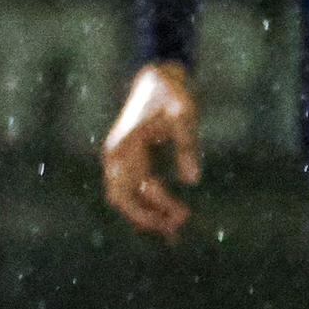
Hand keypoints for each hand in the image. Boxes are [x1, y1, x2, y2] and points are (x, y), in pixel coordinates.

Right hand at [101, 61, 203, 239]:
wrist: (158, 75)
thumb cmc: (173, 94)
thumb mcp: (186, 117)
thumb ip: (187, 148)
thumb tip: (193, 181)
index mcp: (126, 147)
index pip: (138, 189)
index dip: (161, 206)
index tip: (185, 216)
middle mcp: (115, 155)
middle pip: (122, 199)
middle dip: (147, 218)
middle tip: (176, 232)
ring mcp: (117, 156)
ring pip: (122, 196)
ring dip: (144, 214)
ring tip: (173, 231)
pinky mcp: (126, 156)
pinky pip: (129, 187)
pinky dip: (143, 203)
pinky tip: (165, 213)